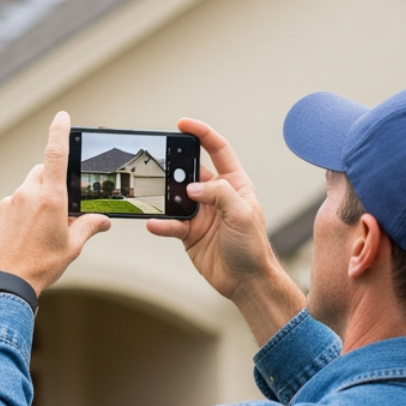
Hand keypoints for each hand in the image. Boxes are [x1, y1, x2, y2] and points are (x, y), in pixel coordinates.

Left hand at [0, 111, 110, 295]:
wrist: (6, 283)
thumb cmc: (41, 266)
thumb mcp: (72, 247)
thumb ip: (88, 227)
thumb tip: (103, 221)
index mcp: (50, 198)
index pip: (56, 154)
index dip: (60, 131)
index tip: (62, 116)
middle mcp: (27, 194)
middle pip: (42, 173)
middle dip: (52, 183)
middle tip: (59, 208)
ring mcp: (8, 203)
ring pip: (26, 191)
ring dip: (34, 201)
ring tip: (38, 231)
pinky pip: (11, 205)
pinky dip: (19, 214)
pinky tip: (22, 236)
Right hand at [147, 118, 303, 343]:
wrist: (247, 282)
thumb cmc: (253, 247)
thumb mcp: (242, 214)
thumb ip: (219, 194)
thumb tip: (192, 187)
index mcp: (235, 184)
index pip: (218, 150)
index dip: (201, 133)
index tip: (182, 124)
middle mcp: (216, 196)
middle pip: (191, 172)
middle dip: (175, 166)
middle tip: (158, 162)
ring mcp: (201, 214)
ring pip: (176, 197)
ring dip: (164, 197)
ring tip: (152, 195)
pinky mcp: (189, 233)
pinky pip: (170, 223)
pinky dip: (161, 223)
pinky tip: (154, 224)